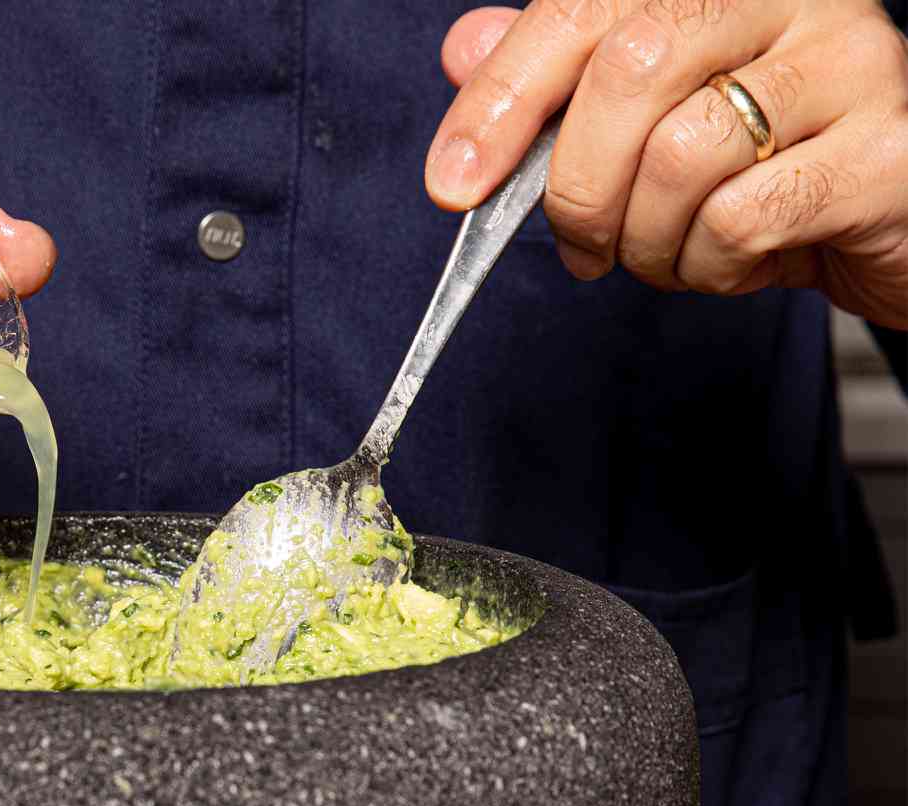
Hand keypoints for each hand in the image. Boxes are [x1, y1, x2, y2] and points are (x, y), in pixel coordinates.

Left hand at [427, 2, 907, 326]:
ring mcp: (843, 64)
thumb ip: (564, 80)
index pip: (582, 11)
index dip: (502, 100)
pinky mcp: (877, 151)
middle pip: (629, 73)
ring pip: (683, 158)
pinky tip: (736, 261)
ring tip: (675, 254)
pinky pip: (742, 220)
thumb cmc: (768, 167)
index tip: (453, 186)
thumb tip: (464, 49)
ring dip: (651, 243)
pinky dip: (712, 267)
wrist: (892, 216)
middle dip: (578, 188)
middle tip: (582, 249)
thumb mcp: (657, 122)